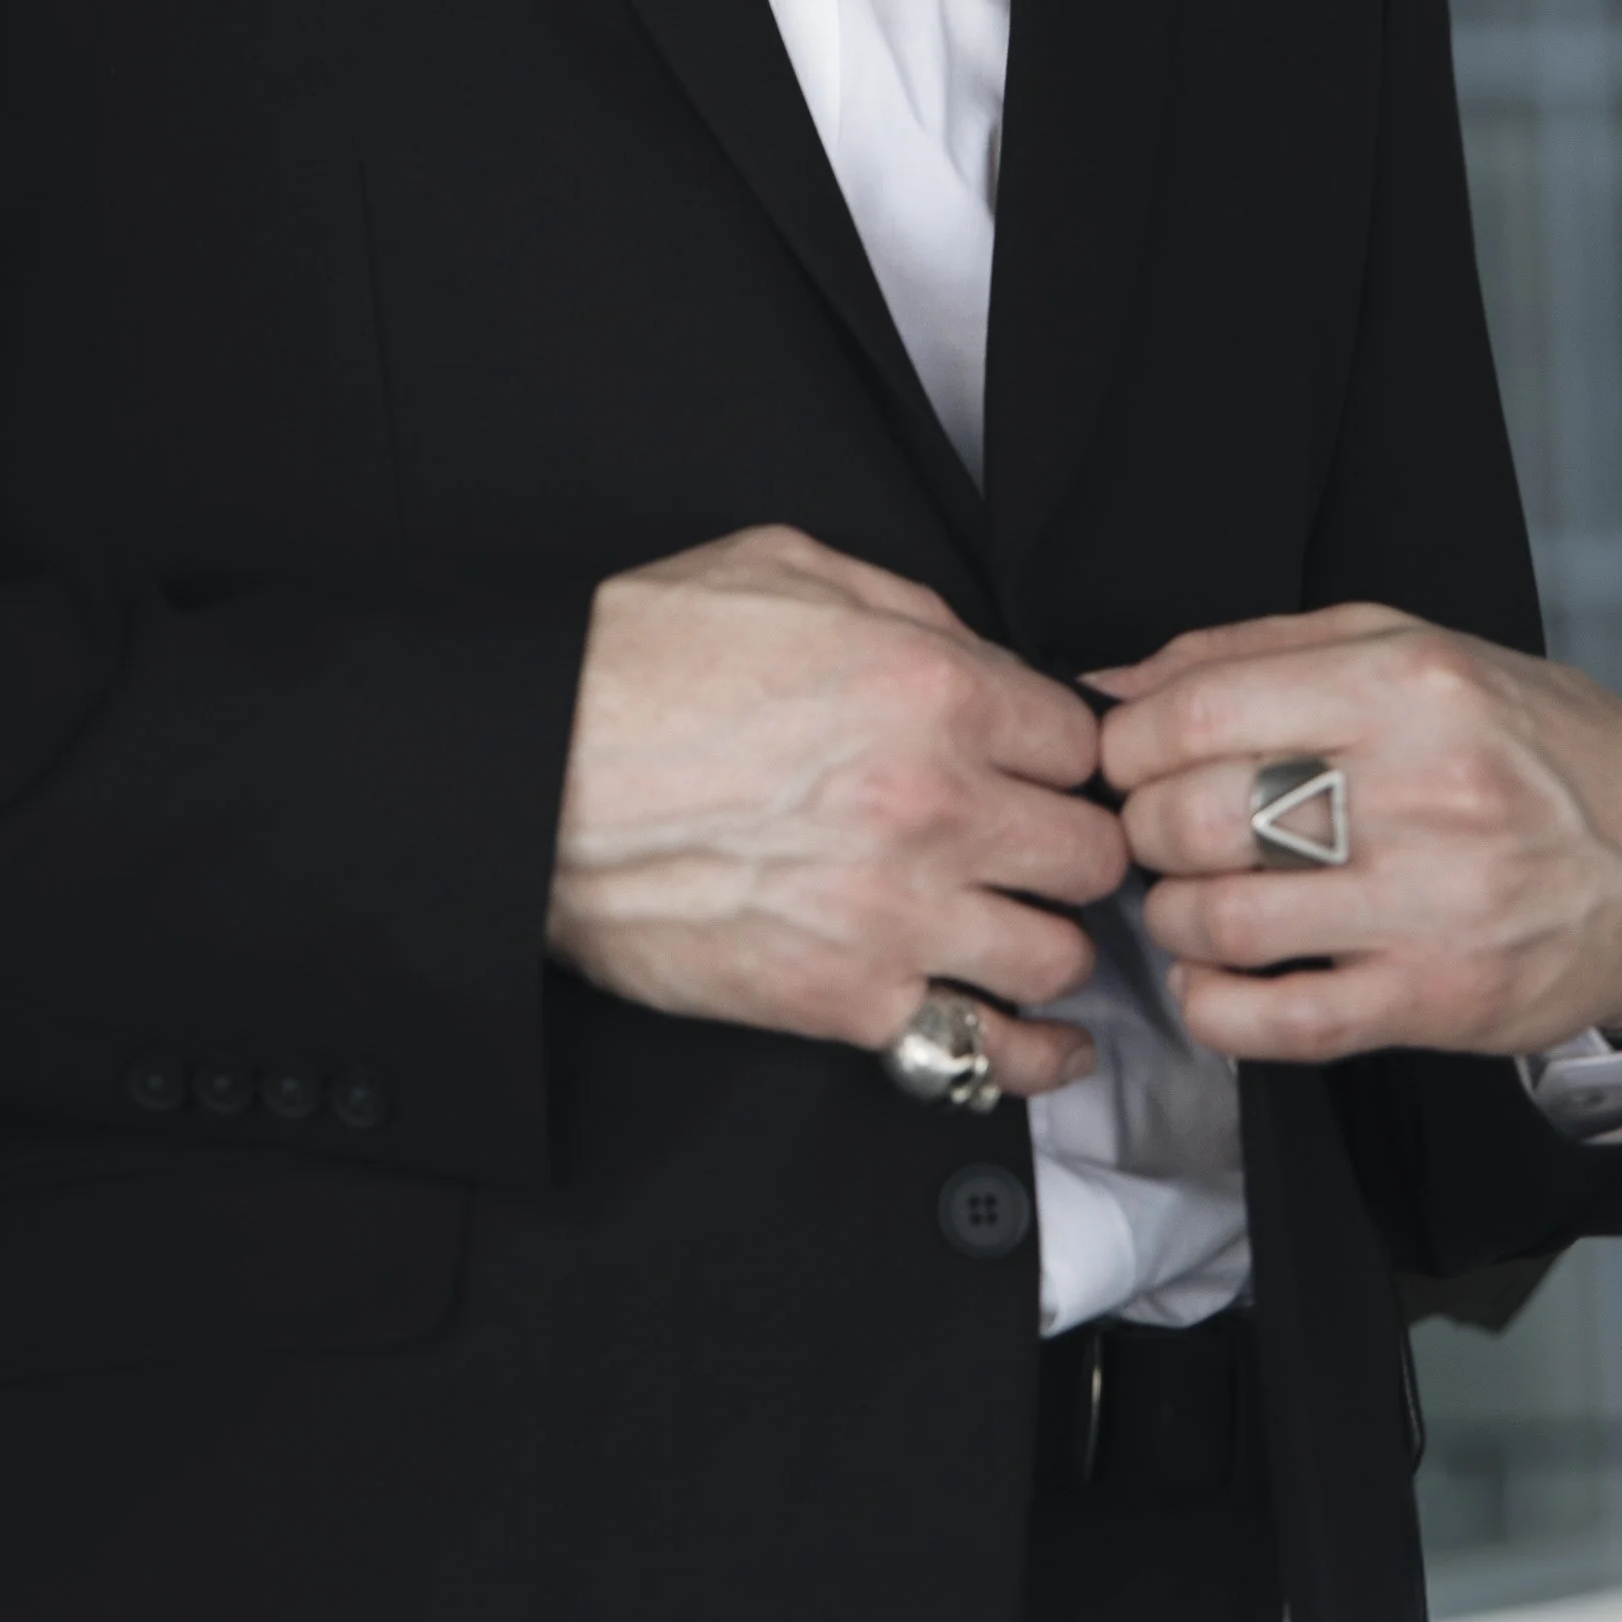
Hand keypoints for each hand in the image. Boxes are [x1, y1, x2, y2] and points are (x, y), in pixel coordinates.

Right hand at [551, 525, 1126, 1096]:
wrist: (531, 769)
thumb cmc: (636, 663)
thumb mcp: (783, 567)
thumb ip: (907, 607)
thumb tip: (976, 654)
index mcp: (930, 687)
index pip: (1082, 738)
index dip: (1062, 751)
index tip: (1039, 766)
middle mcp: (936, 804)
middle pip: (1090, 851)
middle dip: (1065, 844)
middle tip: (1031, 844)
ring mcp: (897, 912)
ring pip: (1059, 952)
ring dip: (1039, 937)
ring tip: (1004, 922)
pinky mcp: (846, 1001)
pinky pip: (989, 1051)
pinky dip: (1028, 1055)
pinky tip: (1043, 1041)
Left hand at [1092, 605, 1621, 1062]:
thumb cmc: (1521, 743)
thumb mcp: (1404, 648)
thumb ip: (1250, 653)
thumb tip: (1112, 685)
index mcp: (1405, 684)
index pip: (1198, 711)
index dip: (1128, 741)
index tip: (1127, 759)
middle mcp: (1421, 789)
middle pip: (1195, 817)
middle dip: (1145, 829)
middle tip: (1161, 831)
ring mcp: (1430, 903)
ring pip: (1222, 920)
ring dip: (1173, 915)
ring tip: (1193, 897)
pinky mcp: (1435, 1000)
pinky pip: (1278, 1023)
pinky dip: (1212, 1007)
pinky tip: (1214, 977)